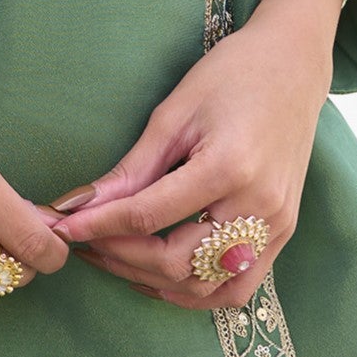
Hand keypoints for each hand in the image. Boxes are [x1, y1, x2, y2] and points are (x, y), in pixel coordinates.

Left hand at [45, 0, 344, 310]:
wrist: (294, 65)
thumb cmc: (231, 75)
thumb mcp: (175, 112)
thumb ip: (134, 167)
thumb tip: (84, 204)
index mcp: (229, 166)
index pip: (150, 216)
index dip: (100, 226)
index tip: (62, 227)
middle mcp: (258, 205)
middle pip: (176, 261)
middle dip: (120, 257)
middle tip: (84, 243)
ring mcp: (277, 225)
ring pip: (204, 287)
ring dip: (151, 281)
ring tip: (113, 258)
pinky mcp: (283, 233)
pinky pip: (235, 288)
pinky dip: (193, 291)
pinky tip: (159, 275)